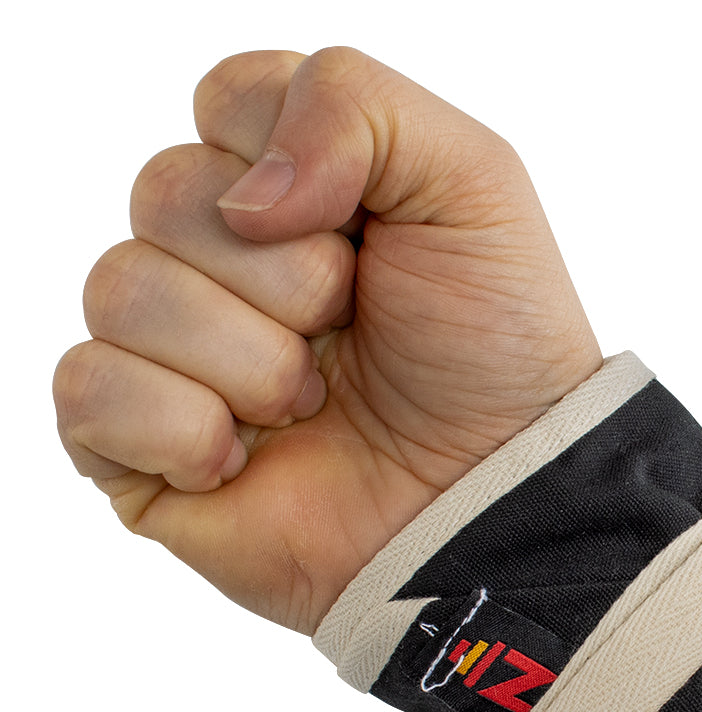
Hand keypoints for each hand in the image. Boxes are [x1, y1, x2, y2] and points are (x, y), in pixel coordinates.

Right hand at [54, 47, 602, 632]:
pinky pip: (87, 393)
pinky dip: (179, 428)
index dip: (296, 168)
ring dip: (245, 358)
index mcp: (292, 192)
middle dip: (284, 276)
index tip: (367, 236)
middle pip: (163, 195)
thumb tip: (243, 195)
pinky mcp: (141, 452)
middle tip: (348, 333)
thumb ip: (354, 104)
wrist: (492, 496)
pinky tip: (245, 461)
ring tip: (314, 407)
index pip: (222, 106)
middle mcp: (222, 266)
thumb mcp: (472, 183)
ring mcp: (176, 358)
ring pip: (119, 290)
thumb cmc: (494, 350)